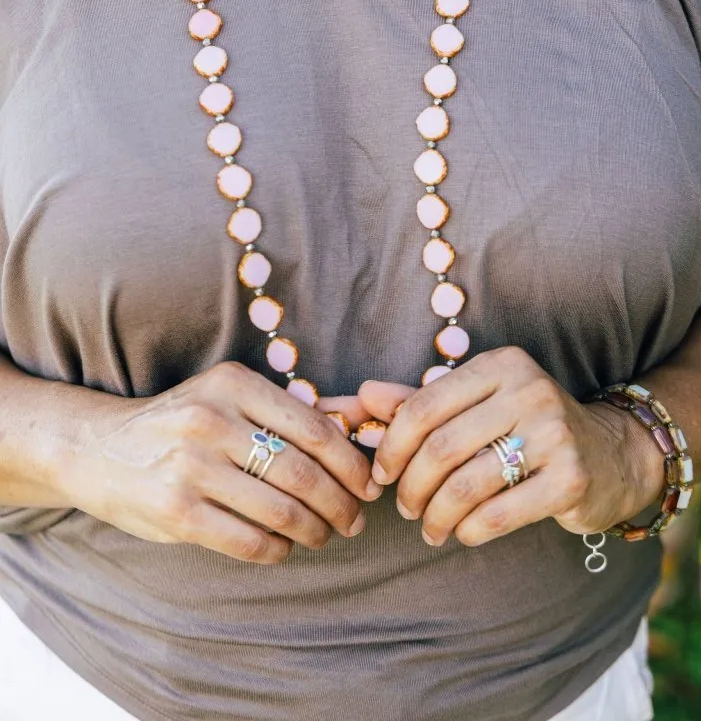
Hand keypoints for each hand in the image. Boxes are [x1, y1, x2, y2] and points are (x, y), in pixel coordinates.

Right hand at [58, 362, 380, 563]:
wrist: (98, 448)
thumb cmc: (183, 423)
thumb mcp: (231, 398)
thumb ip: (293, 409)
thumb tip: (363, 418)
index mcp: (234, 384)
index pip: (314, 428)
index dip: (352, 463)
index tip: (368, 484)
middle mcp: (212, 420)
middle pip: (303, 472)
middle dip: (342, 504)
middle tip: (356, 520)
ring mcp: (191, 467)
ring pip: (281, 510)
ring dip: (315, 531)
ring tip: (325, 535)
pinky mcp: (175, 511)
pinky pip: (248, 539)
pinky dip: (278, 549)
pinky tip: (284, 547)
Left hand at [357, 347, 663, 546]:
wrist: (611, 454)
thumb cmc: (529, 428)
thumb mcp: (478, 405)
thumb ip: (420, 401)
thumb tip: (363, 396)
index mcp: (500, 365)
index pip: (424, 406)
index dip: (392, 447)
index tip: (381, 475)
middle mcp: (529, 390)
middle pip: (441, 447)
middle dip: (411, 486)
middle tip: (404, 508)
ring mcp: (554, 433)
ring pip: (467, 483)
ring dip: (437, 515)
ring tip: (430, 528)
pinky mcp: (571, 477)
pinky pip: (498, 513)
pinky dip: (469, 529)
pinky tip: (462, 533)